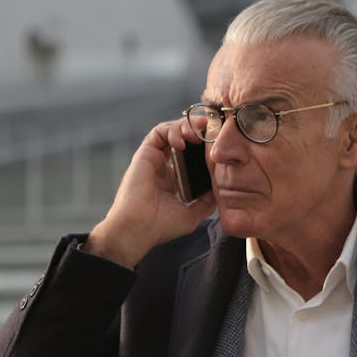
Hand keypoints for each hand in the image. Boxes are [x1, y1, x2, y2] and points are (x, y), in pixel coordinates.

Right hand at [83, 119, 215, 267]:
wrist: (138, 229)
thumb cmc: (160, 227)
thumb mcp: (191, 216)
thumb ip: (205, 203)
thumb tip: (218, 192)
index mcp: (171, 181)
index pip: (188, 156)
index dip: (201, 148)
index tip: (216, 145)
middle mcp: (161, 168)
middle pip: (180, 140)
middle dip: (196, 131)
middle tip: (209, 130)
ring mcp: (152, 160)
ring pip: (169, 132)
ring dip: (185, 127)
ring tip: (198, 133)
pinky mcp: (144, 154)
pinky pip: (158, 133)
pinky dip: (171, 131)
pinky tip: (183, 141)